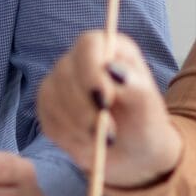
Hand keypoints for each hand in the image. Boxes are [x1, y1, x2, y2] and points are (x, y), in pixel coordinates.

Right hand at [36, 30, 177, 189]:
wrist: (132, 150)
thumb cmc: (143, 121)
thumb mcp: (147, 106)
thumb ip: (134, 85)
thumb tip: (112, 69)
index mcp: (109, 49)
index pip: (88, 45)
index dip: (92, 71)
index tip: (105, 101)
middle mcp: (80, 60)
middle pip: (65, 72)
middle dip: (84, 106)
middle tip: (107, 133)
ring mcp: (60, 81)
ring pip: (52, 96)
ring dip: (77, 124)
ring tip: (103, 139)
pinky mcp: (48, 106)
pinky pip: (48, 119)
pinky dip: (68, 136)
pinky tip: (88, 141)